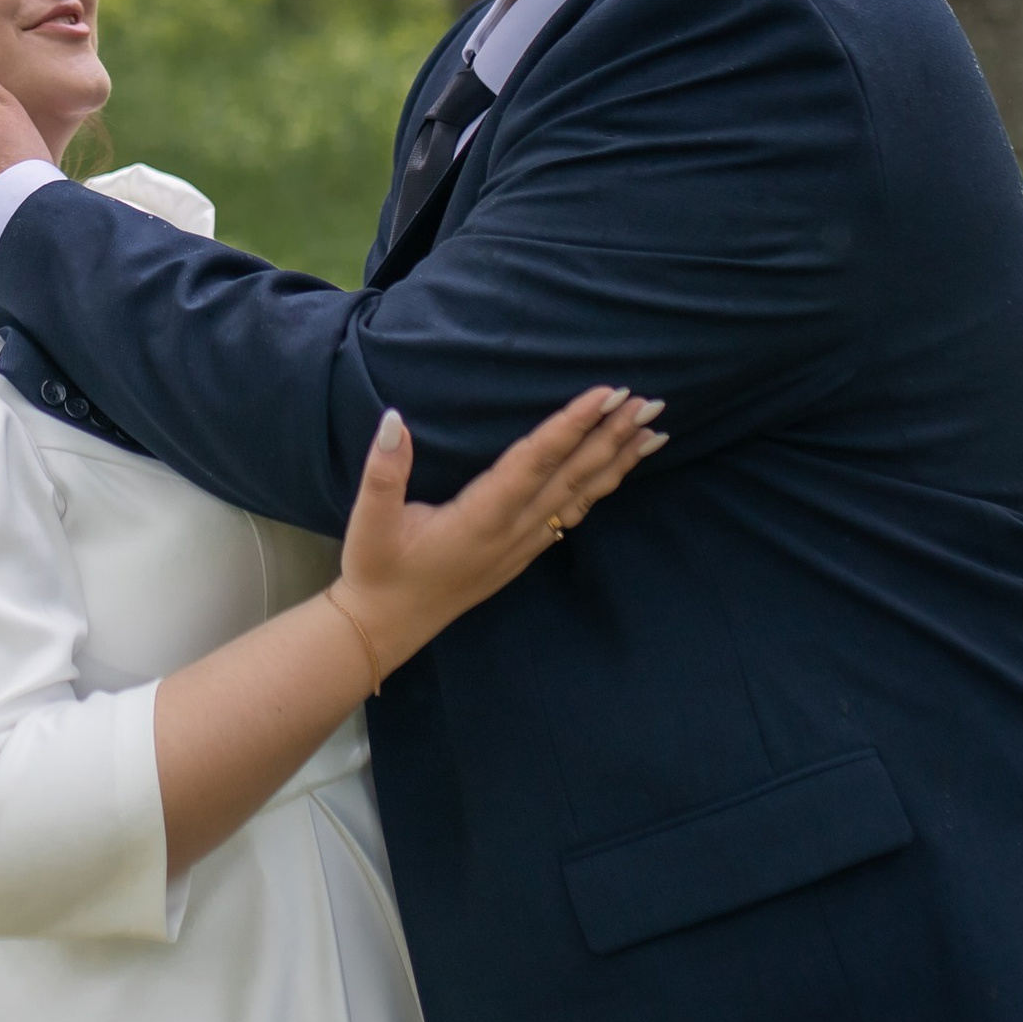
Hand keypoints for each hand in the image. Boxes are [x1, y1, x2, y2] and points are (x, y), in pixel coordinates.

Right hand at [333, 392, 664, 679]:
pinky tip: (615, 472)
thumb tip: (394, 420)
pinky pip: (572, 513)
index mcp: (481, 519)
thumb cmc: (377, 571)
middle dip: (611, 438)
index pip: (535, 462)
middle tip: (648, 402)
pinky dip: (600, 487)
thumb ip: (383, 473)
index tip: (605, 395)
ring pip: (581, 497)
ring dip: (617, 463)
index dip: (571, 426)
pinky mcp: (522, 552)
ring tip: (653, 433)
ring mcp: (522, 545)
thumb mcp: (369, 524)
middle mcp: (512, 532)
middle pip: (572, 477)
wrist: (386, 626)